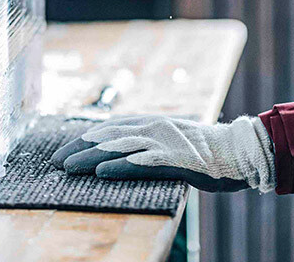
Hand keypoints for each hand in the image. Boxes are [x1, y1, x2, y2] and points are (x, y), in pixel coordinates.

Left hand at [51, 114, 275, 192]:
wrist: (237, 152)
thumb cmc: (205, 152)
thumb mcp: (172, 140)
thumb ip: (149, 142)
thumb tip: (124, 151)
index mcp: (151, 122)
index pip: (110, 127)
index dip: (85, 138)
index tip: (64, 149)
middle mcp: (153, 127)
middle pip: (108, 135)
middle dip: (79, 148)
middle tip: (55, 161)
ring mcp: (163, 142)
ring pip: (118, 147)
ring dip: (90, 158)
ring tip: (68, 167)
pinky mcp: (173, 159)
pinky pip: (141, 163)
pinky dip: (119, 167)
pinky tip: (102, 172)